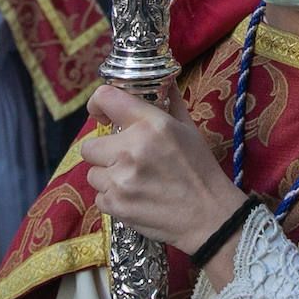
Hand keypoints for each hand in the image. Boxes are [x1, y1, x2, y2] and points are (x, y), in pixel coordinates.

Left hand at [82, 84, 245, 286]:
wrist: (210, 216)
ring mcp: (121, 180)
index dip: (98, 103)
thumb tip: (163, 81)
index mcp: (152, 125)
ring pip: (92, 173)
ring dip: (108, 177)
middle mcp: (131, 149)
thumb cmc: (201, 170)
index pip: (106, 98)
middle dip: (104, 151)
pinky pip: (98, 197)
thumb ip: (170, 103)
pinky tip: (135, 198)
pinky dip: (113, 199)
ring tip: (134, 181)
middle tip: (125, 159)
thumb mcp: (189, 130)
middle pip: (89, 145)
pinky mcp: (116, 206)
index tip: (101, 112)